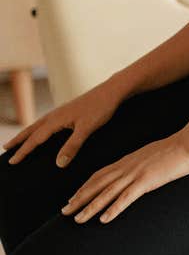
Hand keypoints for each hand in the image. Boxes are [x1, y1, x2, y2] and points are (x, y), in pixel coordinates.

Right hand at [3, 81, 125, 167]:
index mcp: (56, 120)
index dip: (23, 151)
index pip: (35, 139)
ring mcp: (61, 111)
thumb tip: (58, 164)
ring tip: (18, 141)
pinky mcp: (68, 111)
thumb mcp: (87, 129)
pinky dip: (38, 128)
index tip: (12, 162)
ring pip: (38, 124)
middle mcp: (55, 115)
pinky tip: (42, 131)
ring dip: (27, 133)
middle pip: (32, 129)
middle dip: (19, 140)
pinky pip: (47, 122)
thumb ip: (73, 146)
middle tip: (6, 149)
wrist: (112, 91)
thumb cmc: (100, 108)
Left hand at [60, 132, 188, 223]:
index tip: (73, 197)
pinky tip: (104, 219)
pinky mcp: (147, 181)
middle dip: (80, 198)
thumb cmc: (176, 150)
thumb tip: (138, 173)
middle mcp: (127, 167)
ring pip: (107, 192)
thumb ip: (142, 165)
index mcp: (128, 160)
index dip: (85, 187)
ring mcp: (136, 173)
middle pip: (97, 184)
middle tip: (65, 211)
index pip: (99, 174)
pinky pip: (126, 197)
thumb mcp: (153, 156)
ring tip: (78, 219)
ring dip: (91, 207)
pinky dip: (113, 208)